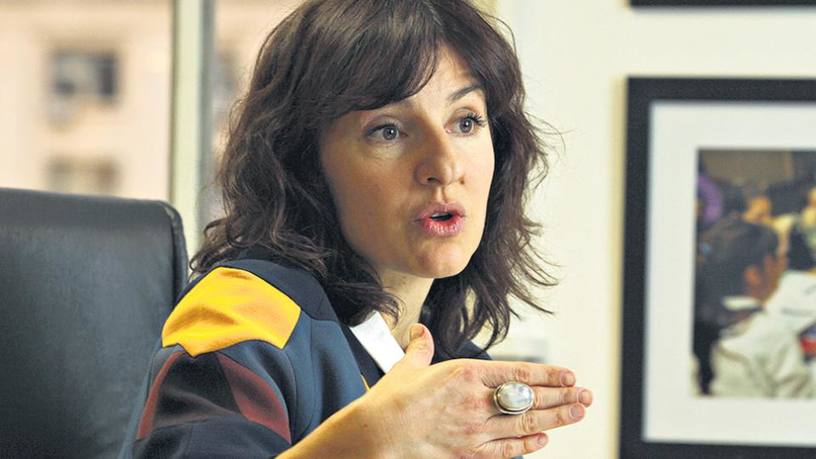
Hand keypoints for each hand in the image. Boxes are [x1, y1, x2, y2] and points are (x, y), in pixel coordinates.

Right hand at [359, 323, 592, 458]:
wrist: (375, 436)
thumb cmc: (390, 402)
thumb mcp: (407, 367)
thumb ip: (420, 347)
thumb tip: (419, 332)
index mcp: (465, 374)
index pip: (518, 372)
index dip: (548, 375)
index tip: (569, 375)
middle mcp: (476, 402)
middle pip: (529, 399)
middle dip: (562, 397)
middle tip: (585, 395)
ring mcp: (475, 430)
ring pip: (525, 424)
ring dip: (555, 419)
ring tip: (577, 413)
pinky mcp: (469, 454)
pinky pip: (506, 450)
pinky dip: (527, 446)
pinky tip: (543, 440)